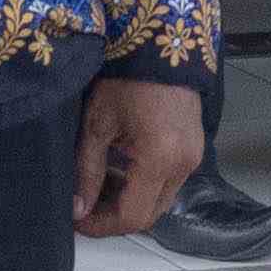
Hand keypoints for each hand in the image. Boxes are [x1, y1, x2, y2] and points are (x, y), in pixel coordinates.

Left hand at [73, 76, 206, 237]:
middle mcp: (184, 164)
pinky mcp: (193, 149)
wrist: (161, 45)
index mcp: (160, 158)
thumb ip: (86, 170)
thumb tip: (77, 207)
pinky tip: (119, 170)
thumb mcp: (98, 124)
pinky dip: (143, 185)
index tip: (78, 219)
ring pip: (159, 200)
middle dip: (114, 217)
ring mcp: (192, 157)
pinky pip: (168, 182)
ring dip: (129, 201)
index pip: (132, 215)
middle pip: (149, 215)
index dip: (101, 225)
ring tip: (97, 185)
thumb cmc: (129, 77)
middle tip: (84, 206)